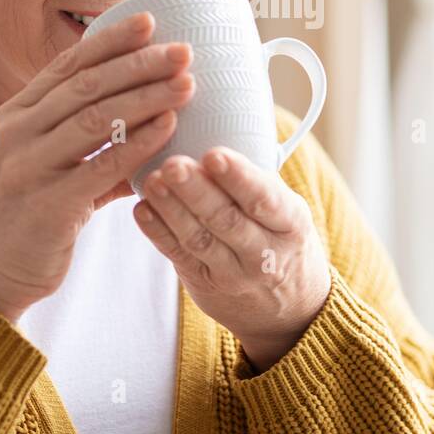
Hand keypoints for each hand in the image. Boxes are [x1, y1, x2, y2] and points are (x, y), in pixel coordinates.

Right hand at [0, 10, 195, 322]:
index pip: (69, 64)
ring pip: (95, 118)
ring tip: (187, 84)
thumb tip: (155, 108)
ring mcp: (28, 166)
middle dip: (139, 63)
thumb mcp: (55, 161)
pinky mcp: (48, 204)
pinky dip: (139, 143)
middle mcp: (17, 131)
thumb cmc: (36, 212)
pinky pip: (101, 165)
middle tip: (183, 50)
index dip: (111, 40)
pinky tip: (170, 128)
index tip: (151, 20)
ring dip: (146, 97)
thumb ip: (94, 135)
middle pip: (87, 84)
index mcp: (18, 112)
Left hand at [133, 147, 332, 372]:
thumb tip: (218, 122)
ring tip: (152, 180)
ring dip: (172, 209)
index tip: (214, 154)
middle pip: (226, 220)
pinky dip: (158, 233)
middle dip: (196, 191)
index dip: (239, 178)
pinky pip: (178, 256)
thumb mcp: (289, 213)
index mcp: (291, 225)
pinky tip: (142, 209)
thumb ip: (258, 182)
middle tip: (173, 163)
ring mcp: (233, 274)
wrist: (290, 311)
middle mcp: (264, 253)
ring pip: (199, 239)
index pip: (265, 199)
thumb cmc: (284, 241)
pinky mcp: (205, 285)